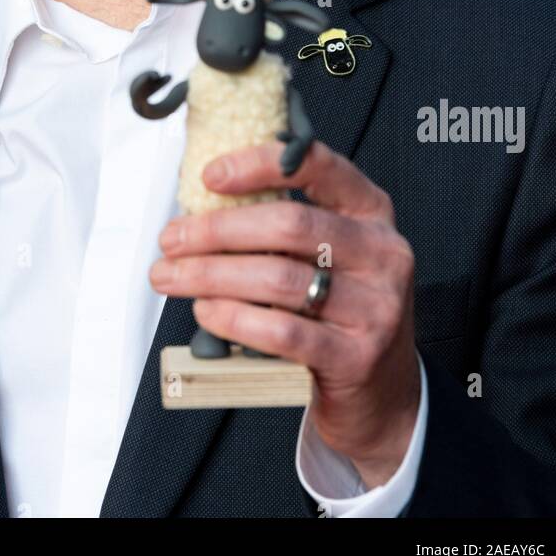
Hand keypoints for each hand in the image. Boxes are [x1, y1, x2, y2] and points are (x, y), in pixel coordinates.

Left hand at [150, 138, 420, 487]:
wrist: (384, 391)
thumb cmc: (341, 307)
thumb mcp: (333, 252)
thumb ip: (287, 224)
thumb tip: (203, 205)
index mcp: (371, 211)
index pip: (318, 165)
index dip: (261, 164)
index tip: (211, 175)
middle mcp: (381, 252)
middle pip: (290, 225)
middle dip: (218, 229)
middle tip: (172, 239)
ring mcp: (375, 306)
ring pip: (279, 278)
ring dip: (212, 274)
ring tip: (172, 276)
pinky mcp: (356, 356)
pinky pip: (283, 330)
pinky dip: (234, 317)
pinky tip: (207, 311)